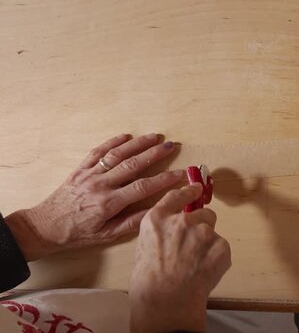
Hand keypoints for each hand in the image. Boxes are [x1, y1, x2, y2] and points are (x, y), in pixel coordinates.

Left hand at [5, 133, 183, 260]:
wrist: (44, 226)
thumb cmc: (77, 234)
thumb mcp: (106, 235)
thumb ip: (131, 223)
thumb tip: (156, 212)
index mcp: (109, 204)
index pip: (143, 188)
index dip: (164, 180)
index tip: (180, 174)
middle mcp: (101, 185)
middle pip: (133, 165)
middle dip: (155, 154)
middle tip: (171, 146)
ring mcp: (90, 175)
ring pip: (117, 155)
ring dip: (138, 144)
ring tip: (155, 137)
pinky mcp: (80, 169)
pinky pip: (97, 152)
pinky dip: (112, 142)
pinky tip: (126, 136)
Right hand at [129, 184, 230, 332]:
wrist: (165, 302)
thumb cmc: (149, 282)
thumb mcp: (145, 247)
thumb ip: (162, 231)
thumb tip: (175, 228)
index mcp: (158, 219)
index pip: (178, 196)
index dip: (189, 192)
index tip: (196, 188)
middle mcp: (182, 220)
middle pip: (203, 214)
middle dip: (201, 226)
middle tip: (193, 247)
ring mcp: (203, 232)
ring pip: (212, 231)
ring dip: (208, 244)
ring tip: (195, 264)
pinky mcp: (220, 246)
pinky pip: (221, 248)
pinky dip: (216, 258)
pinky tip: (203, 271)